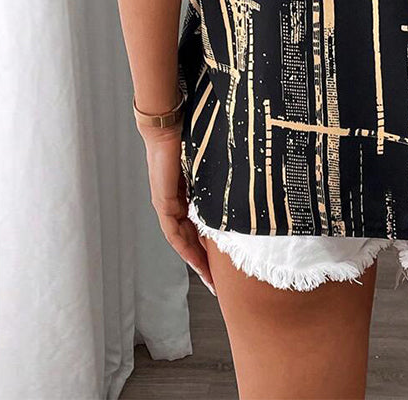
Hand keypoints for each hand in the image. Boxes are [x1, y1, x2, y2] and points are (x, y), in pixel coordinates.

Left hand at [140, 124, 215, 294]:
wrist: (168, 123)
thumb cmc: (189, 135)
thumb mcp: (209, 163)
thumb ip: (219, 174)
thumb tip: (244, 177)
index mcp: (185, 195)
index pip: (197, 228)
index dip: (208, 248)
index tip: (222, 265)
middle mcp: (174, 204)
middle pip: (189, 241)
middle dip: (204, 264)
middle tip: (217, 284)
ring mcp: (167, 204)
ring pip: (182, 241)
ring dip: (195, 261)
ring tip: (210, 280)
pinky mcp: (163, 200)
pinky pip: (174, 231)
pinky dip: (185, 247)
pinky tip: (197, 259)